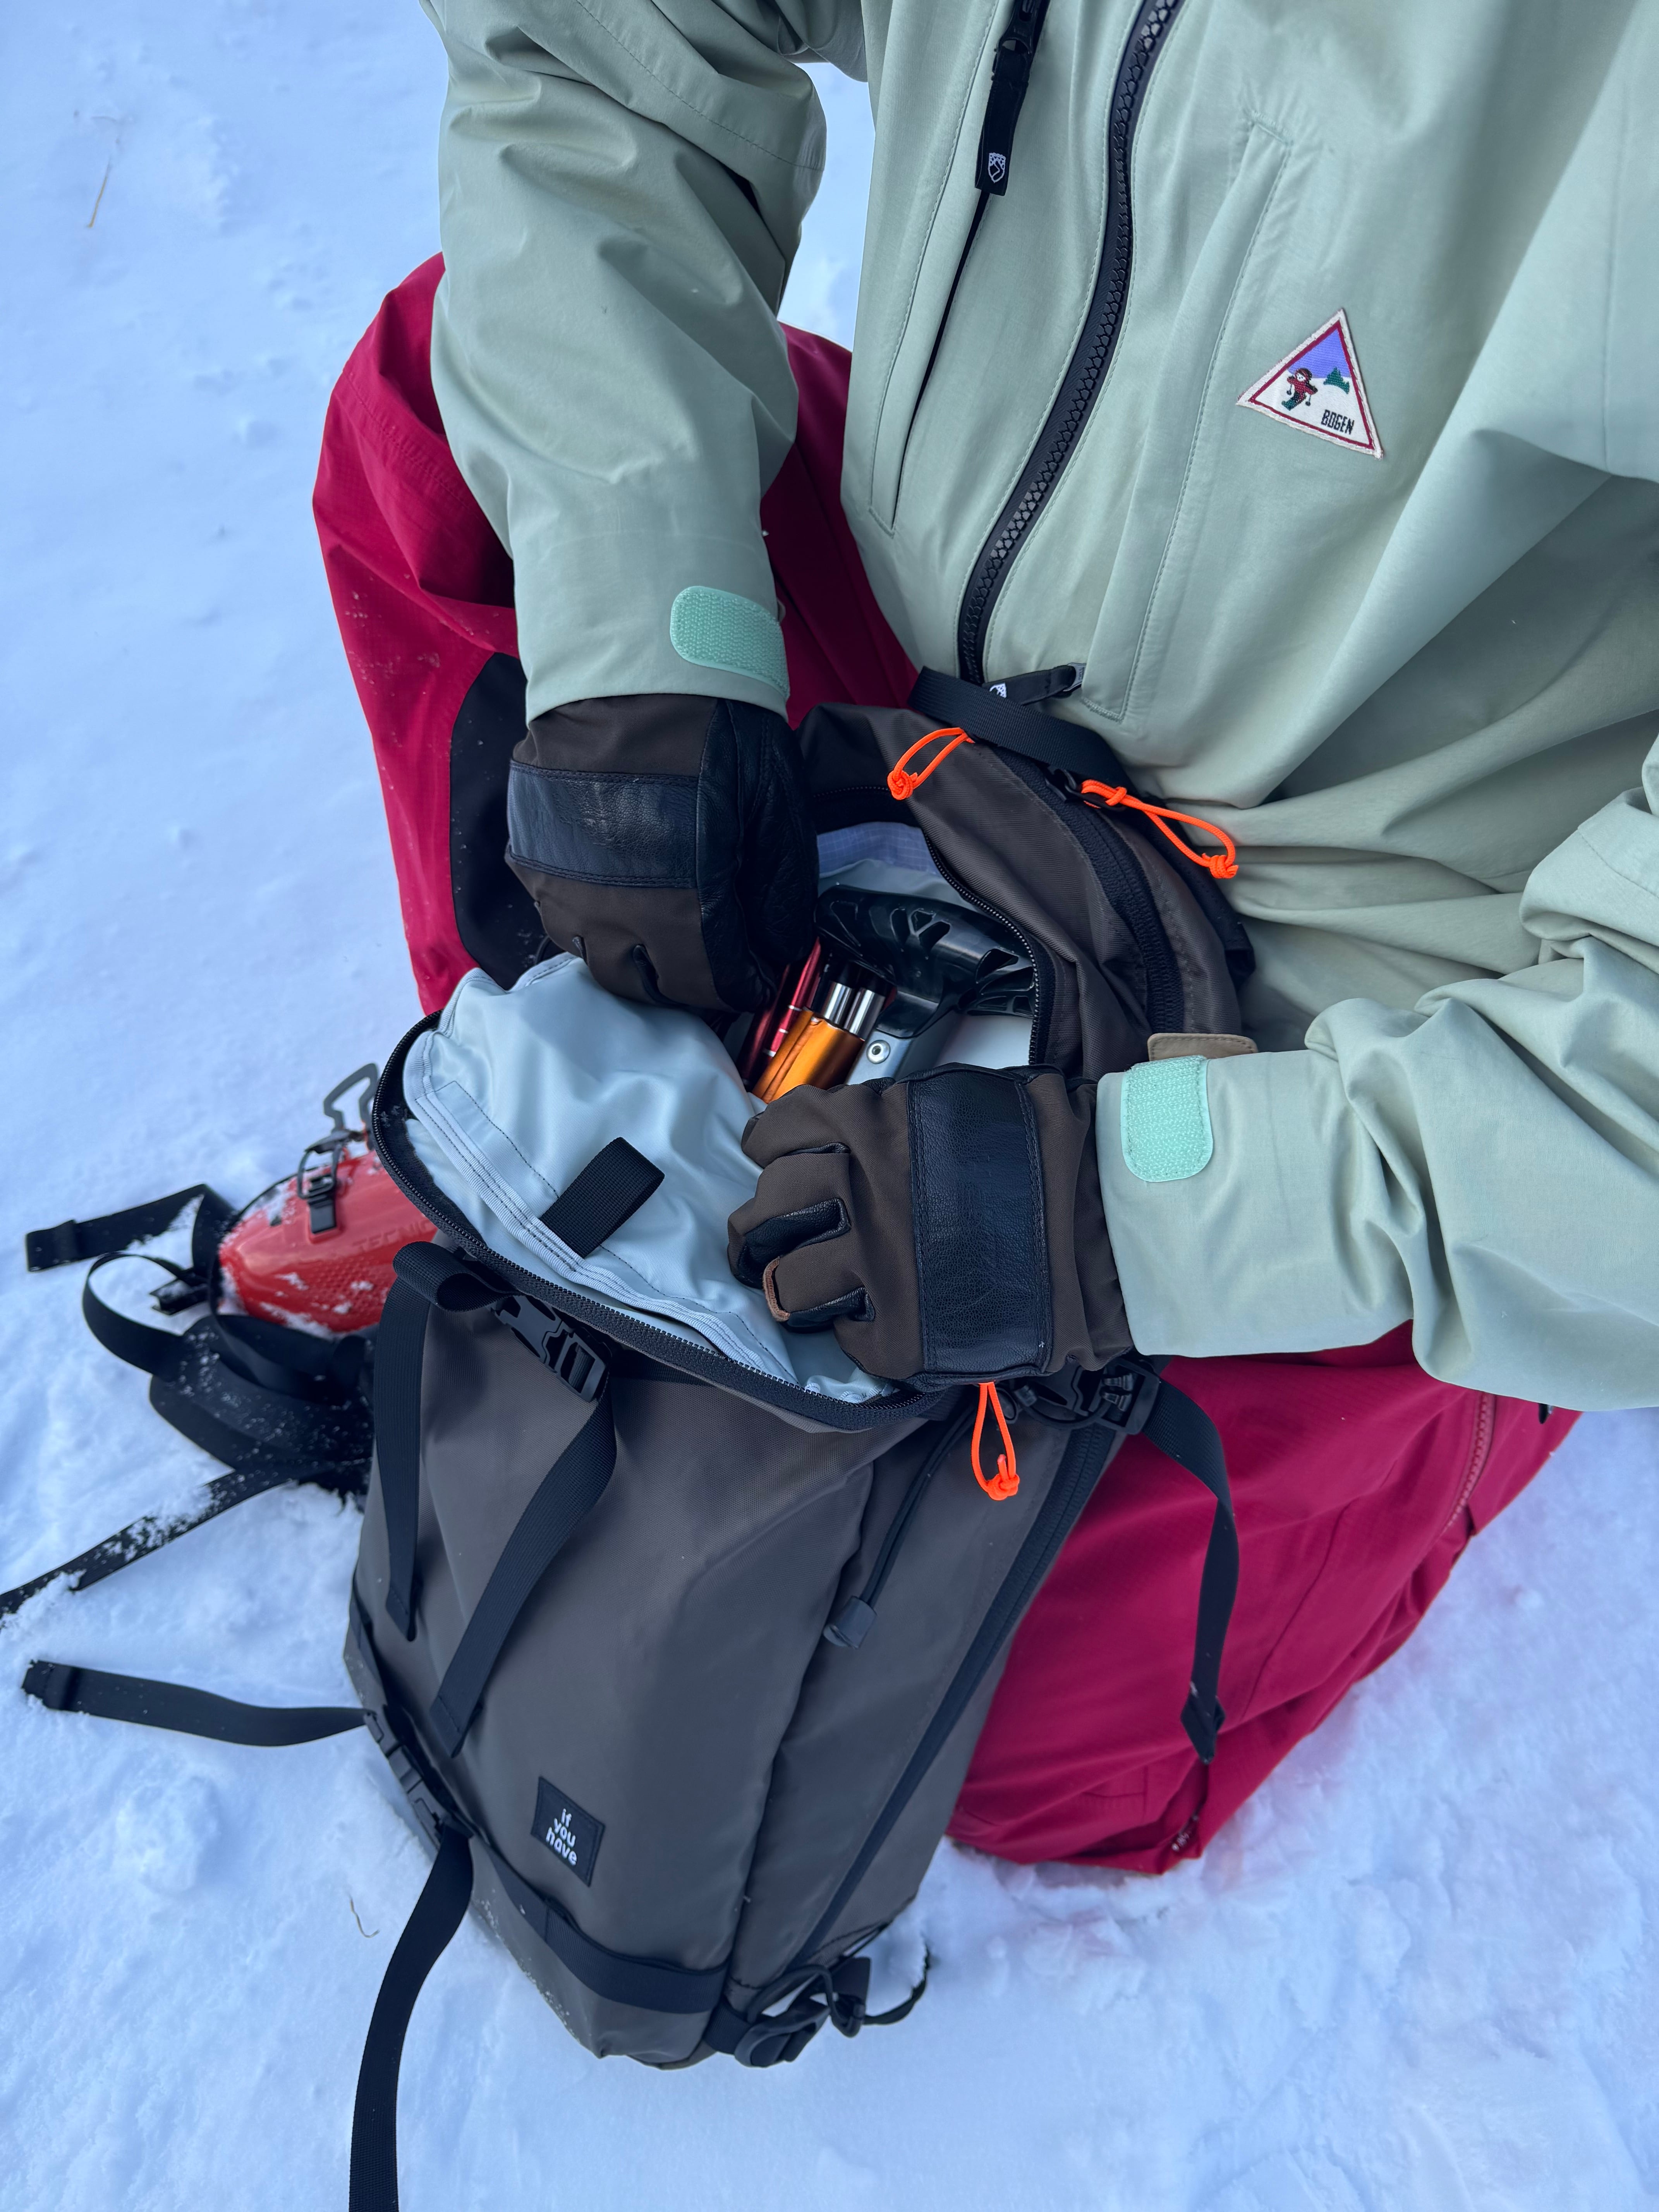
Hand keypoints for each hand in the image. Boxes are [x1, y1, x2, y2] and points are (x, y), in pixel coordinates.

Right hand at [506, 693, 815, 1011]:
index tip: (756, 969)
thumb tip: (777, 947)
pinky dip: (594, 920)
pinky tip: (620, 896)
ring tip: (664, 935)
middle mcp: (610, 910)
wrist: (632, 665)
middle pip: (646, 985)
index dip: (741, 983)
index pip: (710, 982)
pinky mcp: (531, 857)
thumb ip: (777, 890)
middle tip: (712, 960)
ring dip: (634, 957)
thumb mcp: (773, 809)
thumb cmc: (715, 732)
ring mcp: (560, 886)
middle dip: (686, 983)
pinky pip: (560, 915)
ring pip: (596, 958)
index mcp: (677, 904)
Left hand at [727, 1066, 1126, 1384]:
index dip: (771, 1157)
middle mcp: (853, 1192)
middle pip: (764, 1214)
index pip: (773, 1137)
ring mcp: (870, 1265)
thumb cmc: (1044, 1153)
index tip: (778, 1170)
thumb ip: (893, 1125)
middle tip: (766, 1246)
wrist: (1107, 1219)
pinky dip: (852, 1333)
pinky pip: (844, 1339)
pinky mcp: (895, 1333)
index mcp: (864, 1126)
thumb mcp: (952, 1111)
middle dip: (757, 1232)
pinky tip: (874, 1322)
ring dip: (788, 1289)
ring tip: (804, 1295)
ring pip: (785, 1285)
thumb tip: (855, 1143)